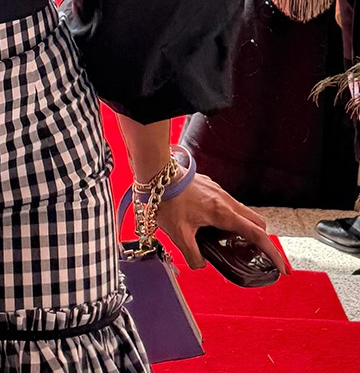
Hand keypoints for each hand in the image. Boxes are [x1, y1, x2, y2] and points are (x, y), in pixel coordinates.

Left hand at [155, 172, 288, 275]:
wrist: (157, 172)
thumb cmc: (166, 200)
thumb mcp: (178, 234)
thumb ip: (193, 255)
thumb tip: (201, 264)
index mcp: (223, 213)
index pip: (257, 235)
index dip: (273, 253)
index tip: (283, 268)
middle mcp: (226, 200)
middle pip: (257, 222)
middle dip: (263, 241)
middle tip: (258, 257)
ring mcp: (219, 192)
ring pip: (242, 212)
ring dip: (244, 229)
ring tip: (232, 245)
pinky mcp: (211, 187)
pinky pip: (229, 205)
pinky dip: (231, 219)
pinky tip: (214, 228)